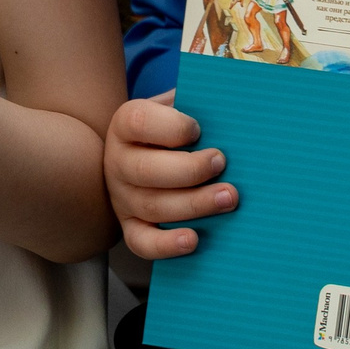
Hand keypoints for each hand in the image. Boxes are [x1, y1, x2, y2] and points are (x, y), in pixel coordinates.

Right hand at [104, 91, 232, 259]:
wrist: (142, 153)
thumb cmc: (172, 127)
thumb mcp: (177, 107)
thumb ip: (195, 102)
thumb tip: (231, 105)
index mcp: (126, 124)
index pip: (139, 122)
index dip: (171, 127)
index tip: (198, 129)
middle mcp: (118, 161)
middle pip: (146, 170)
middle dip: (189, 169)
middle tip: (221, 163)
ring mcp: (122, 197)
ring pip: (152, 206)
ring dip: (194, 204)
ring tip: (228, 198)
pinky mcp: (130, 225)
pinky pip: (141, 242)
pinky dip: (166, 245)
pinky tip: (193, 240)